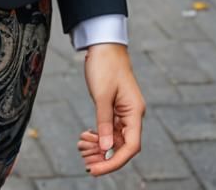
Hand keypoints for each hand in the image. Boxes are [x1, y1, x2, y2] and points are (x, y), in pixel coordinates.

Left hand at [77, 43, 144, 175]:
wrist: (103, 45)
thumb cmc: (105, 66)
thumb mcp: (101, 95)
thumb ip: (104, 122)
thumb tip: (105, 149)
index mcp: (135, 112)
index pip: (131, 146)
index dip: (115, 161)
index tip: (97, 169)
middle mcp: (132, 115)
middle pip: (121, 145)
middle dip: (104, 156)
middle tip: (85, 161)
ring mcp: (124, 112)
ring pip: (113, 139)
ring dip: (98, 146)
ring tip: (81, 147)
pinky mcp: (115, 108)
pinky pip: (108, 129)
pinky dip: (98, 135)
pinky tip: (85, 136)